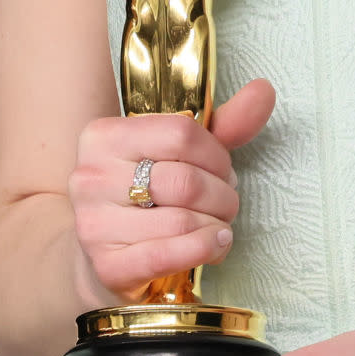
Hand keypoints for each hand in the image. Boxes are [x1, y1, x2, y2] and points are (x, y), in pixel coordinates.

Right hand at [69, 78, 274, 303]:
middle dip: (223, 196)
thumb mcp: (180, 155)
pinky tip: (215, 245)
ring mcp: (94, 223)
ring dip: (217, 226)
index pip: (181, 134)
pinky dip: (205, 249)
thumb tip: (263, 90)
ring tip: (217, 226)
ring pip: (183, 221)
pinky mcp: (107, 265)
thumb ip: (223, 125)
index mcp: (103, 136)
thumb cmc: (148, 197)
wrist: (106, 257)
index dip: (217, 155)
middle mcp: (91, 177)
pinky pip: (169, 254)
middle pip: (186, 181)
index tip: (223, 170)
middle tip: (226, 203)